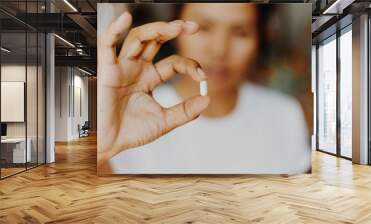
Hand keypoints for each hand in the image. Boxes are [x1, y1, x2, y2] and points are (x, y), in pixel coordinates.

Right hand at [97, 12, 209, 170]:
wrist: (108, 143)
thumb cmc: (130, 132)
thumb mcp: (164, 121)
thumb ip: (185, 111)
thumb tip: (207, 99)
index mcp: (150, 79)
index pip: (174, 63)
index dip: (190, 66)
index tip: (202, 76)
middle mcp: (137, 69)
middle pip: (156, 41)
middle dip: (174, 30)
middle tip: (192, 26)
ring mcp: (122, 67)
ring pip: (138, 38)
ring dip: (156, 29)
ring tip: (176, 26)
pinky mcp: (106, 70)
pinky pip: (106, 45)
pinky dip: (114, 30)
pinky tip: (125, 19)